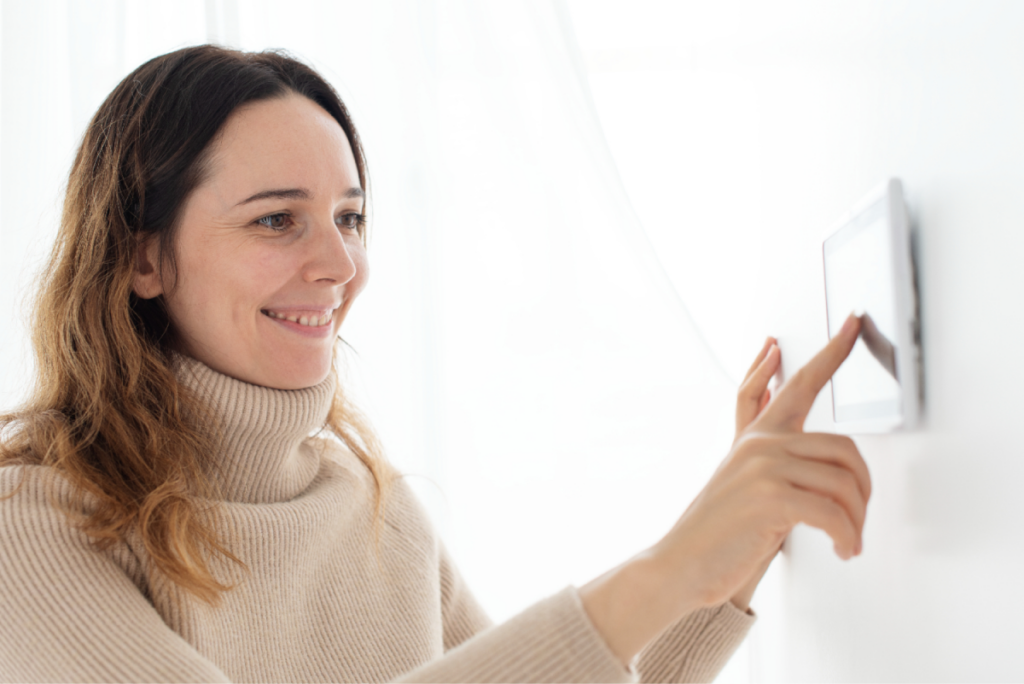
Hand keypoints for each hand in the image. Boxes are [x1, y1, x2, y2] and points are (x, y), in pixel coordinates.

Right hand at [580, 314, 871, 663]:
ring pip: (845, 482)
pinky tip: (842, 549)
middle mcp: (761, 443)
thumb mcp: (745, 484)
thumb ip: (773, 458)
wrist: (681, 563)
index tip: (853, 322)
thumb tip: (813, 455)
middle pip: (845, 449)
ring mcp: (764, 466)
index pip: (799, 383)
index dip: (831, 352)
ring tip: (847, 541)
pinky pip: (834, 512)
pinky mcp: (771, 497)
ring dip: (856, 521)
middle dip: (863, 490)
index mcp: (757, 436)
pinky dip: (847, 537)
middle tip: (858, 518)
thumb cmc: (719, 531)